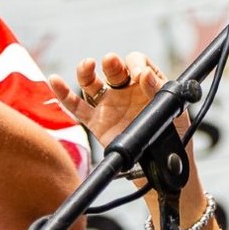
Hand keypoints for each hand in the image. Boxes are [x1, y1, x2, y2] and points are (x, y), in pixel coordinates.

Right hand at [52, 52, 203, 221]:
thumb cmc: (174, 136)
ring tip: (87, 65)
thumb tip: (144, 75)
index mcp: (146, 83)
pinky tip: (54, 81)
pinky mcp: (97, 123)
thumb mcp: (174, 112)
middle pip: (113, 69)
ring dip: (86, 72)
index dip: (136, 64)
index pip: (137, 62)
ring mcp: (109, 106)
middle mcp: (126, 91)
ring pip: (92, 84)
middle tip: (111, 62)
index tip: (139, 76)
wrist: (162, 167)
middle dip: (112, 64)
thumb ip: (158, 92)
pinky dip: (64, 95)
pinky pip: (77, 107)